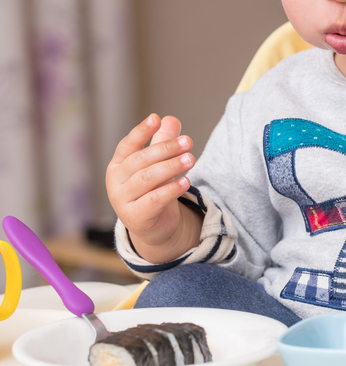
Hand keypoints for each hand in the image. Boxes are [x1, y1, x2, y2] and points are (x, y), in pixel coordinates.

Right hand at [106, 114, 201, 262]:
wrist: (154, 227)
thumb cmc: (154, 191)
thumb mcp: (160, 166)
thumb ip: (163, 143)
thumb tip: (170, 119)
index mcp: (118, 165)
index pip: (127, 145)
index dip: (141, 131)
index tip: (156, 119)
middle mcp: (116, 181)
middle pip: (140, 160)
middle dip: (166, 149)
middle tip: (188, 142)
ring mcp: (122, 200)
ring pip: (147, 179)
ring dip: (170, 167)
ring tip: (191, 159)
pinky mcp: (135, 217)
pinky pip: (154, 200)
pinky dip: (170, 190)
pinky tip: (186, 181)